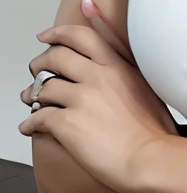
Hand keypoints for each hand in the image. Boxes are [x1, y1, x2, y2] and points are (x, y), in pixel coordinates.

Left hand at [19, 19, 176, 192]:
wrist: (151, 158)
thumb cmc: (152, 128)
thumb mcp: (144, 82)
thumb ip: (123, 60)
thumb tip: (108, 40)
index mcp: (116, 65)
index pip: (80, 35)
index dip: (57, 33)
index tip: (45, 36)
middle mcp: (98, 76)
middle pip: (54, 56)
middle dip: (39, 64)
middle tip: (36, 71)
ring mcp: (82, 98)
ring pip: (42, 87)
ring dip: (31, 94)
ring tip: (31, 100)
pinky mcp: (68, 123)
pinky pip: (37, 117)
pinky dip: (28, 122)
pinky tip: (30, 127)